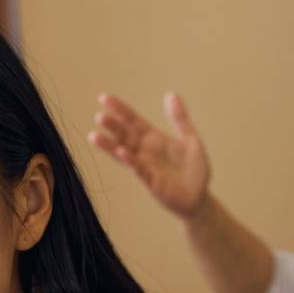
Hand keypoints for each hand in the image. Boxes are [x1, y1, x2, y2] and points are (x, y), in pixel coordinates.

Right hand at [87, 92, 210, 219]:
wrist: (200, 198)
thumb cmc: (194, 170)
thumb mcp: (190, 139)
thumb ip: (179, 118)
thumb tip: (170, 94)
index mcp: (153, 138)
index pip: (132, 120)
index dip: (119, 109)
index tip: (103, 98)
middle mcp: (145, 151)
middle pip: (125, 135)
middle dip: (112, 126)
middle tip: (99, 115)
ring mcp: (146, 166)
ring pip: (124, 153)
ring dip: (110, 145)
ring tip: (93, 135)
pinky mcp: (151, 182)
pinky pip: (138, 169)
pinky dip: (130, 160)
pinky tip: (121, 152)